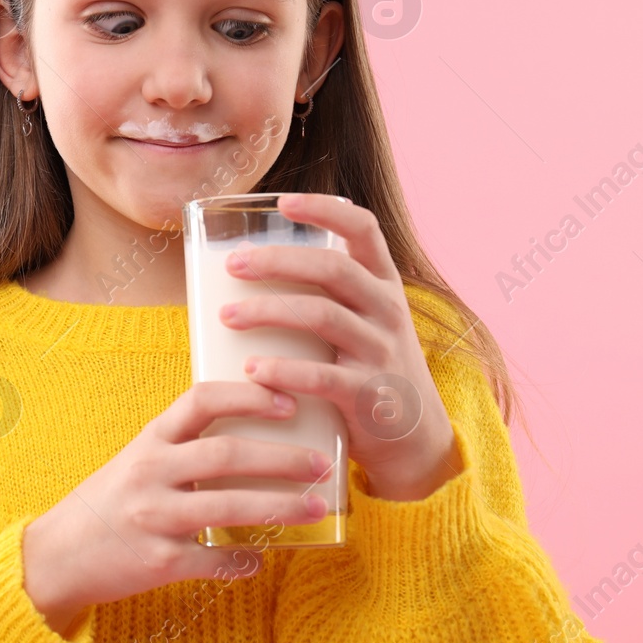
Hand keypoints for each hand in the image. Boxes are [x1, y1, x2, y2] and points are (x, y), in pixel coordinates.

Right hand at [22, 378, 329, 636]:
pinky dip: (243, 561)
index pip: (201, 400)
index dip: (247, 396)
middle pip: (226, 456)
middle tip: (322, 462)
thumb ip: (183, 446)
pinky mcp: (158, 562)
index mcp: (150, 440)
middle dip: (282, 458)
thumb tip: (250, 432)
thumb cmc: (108, 503)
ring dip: (280, 507)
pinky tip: (263, 559)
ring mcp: (154, 519)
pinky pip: (213, 561)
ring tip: (316, 507)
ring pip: (229, 509)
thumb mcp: (137, 460)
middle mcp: (151, 473)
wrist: (56, 556)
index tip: (287, 399)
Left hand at [219, 192, 461, 501]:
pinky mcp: (369, 395)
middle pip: (332, 268)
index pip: (363, 228)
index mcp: (382, 283)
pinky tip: (252, 371)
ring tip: (228, 316)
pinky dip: (285, 372)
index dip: (326, 209)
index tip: (284, 202)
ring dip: (269, 311)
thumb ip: (323, 296)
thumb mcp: (362, 322)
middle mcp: (387, 310)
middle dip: (278, 261)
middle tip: (233, 265)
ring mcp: (381, 351)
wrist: (415, 439)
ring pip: (323, 316)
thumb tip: (243, 268)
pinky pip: (324, 376)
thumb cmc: (367, 369)